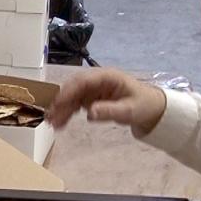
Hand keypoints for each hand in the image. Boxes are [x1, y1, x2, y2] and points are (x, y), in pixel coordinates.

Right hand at [47, 68, 166, 134]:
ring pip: (72, 97)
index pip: (84, 80)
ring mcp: (93, 90)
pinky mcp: (91, 99)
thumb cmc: (143, 105)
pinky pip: (75, 105)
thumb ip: (110, 111)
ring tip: (51, 123)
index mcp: (107, 76)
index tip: (58, 102)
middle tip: (50, 115)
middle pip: (74, 88)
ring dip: (61, 109)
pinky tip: (59, 124)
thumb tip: (90, 113)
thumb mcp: (129, 110)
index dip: (70, 90)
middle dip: (61, 101)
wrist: (150, 109)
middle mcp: (97, 81)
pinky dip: (67, 113)